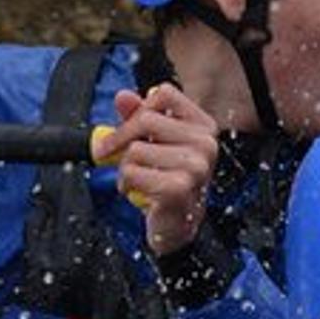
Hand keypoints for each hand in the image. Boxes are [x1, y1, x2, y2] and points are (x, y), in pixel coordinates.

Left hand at [94, 84, 220, 256]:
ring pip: (134, 149)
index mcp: (204, 127)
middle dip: (121, 138)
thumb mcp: (155, 144)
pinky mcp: (179, 187)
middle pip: (145, 119)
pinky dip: (125, 184)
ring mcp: (195, 167)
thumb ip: (139, 117)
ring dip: (125, 168)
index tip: (130, 126)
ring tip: (139, 179)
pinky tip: (139, 192)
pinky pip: (131, 172)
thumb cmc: (168, 181)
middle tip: (114, 155)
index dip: (139, 108)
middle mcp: (206, 144)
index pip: (164, 93)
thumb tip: (124, 97)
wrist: (178, 224)